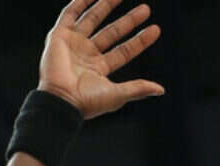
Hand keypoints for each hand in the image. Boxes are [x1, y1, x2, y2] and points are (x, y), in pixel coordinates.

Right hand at [38, 0, 164, 119]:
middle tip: (146, 9)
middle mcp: (86, 54)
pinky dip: (79, 2)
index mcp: (99, 68)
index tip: (156, 29)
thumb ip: (138, 88)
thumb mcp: (117, 95)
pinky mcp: (59, 36)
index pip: (125, 51)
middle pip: (111, 32)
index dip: (140, 40)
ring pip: (92, 19)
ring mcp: (73, 44)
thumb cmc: (88, 101)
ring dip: (106, 6)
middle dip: (129, 21)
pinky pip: (69, 14)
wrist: (62, 99)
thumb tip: (160, 90)